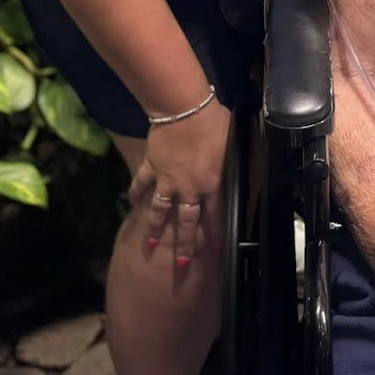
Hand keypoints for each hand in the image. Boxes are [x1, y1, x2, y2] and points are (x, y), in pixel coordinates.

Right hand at [129, 95, 229, 269]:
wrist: (184, 110)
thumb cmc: (214, 123)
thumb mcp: (233, 145)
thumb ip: (233, 164)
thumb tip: (244, 170)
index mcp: (211, 184)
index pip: (214, 215)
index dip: (214, 234)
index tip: (212, 251)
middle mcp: (188, 188)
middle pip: (186, 221)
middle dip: (184, 244)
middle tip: (180, 264)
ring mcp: (167, 179)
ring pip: (160, 210)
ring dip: (154, 228)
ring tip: (150, 245)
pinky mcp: (152, 166)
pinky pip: (141, 183)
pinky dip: (134, 193)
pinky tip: (129, 203)